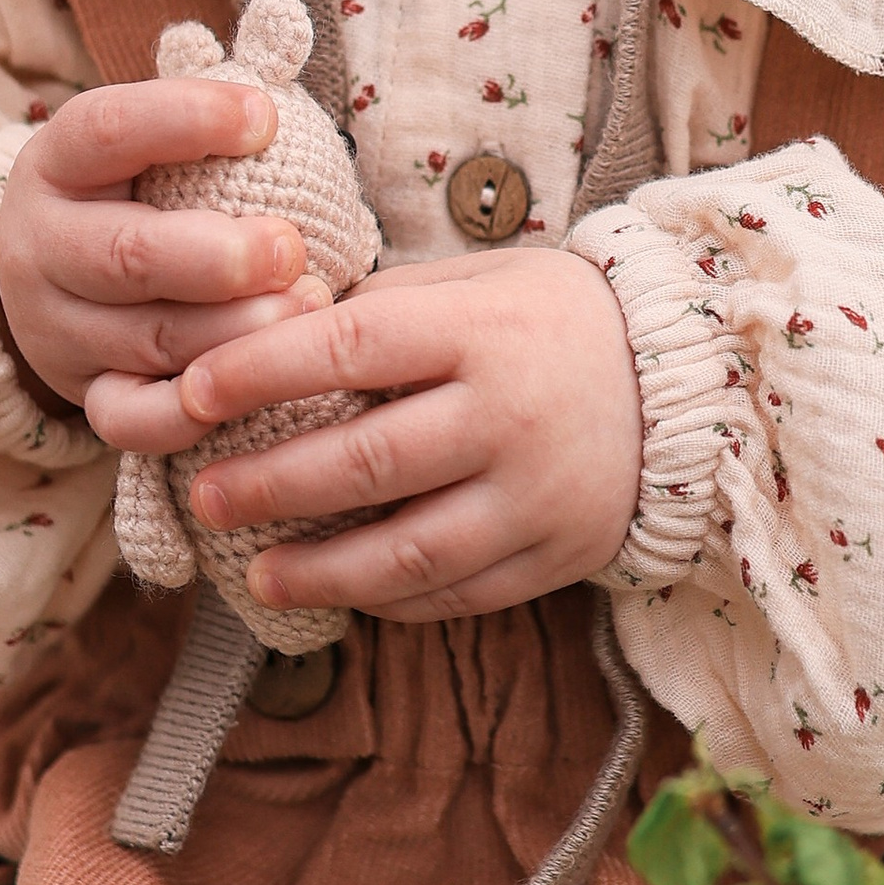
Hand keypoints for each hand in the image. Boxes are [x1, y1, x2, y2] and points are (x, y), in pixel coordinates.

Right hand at [0, 78, 331, 411]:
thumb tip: (283, 19)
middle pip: (126, 256)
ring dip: (232, 332)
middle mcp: (45, 246)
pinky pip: (132, 420)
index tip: (267, 117)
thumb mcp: (144, 135)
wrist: (50, 282)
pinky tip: (257, 391)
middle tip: (290, 248)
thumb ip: (206, 93)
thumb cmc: (131, 191)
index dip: (184, 120)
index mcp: (59, 162)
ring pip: (145, 341)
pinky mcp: (83, 394)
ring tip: (306, 310)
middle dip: (216, 258)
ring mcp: (58, 328)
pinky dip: (192, 414)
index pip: (107, 129)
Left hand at [84, 248, 643, 619]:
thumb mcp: (479, 284)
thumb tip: (273, 332)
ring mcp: (535, 497)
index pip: (351, 348)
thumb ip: (385, 309)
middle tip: (202, 496)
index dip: (261, 372)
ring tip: (255, 572)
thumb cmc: (554, 320)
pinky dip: (389, 600)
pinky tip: (340, 593)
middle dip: (268, 484)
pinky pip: (456, 595)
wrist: (692, 380)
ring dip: (317, 569)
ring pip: (406, 551)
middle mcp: (508, 416)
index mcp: (482, 331)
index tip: (191, 393)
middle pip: (365, 461)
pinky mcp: (557, 557)